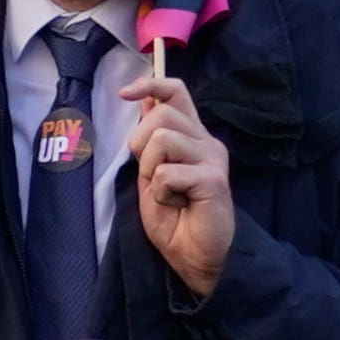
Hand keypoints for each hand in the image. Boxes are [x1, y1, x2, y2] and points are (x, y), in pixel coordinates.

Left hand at [131, 79, 232, 296]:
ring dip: (151, 170)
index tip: (125, 93)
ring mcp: (213, 159)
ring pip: (162, 138)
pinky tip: (177, 204)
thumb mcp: (152, 171)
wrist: (194, 254)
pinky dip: (162, 192)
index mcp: (192, 136)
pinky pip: (167, 172)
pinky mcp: (214, 179)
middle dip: (141, 143)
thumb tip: (143, 99)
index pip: (176, 92)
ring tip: (167, 191)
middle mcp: (207, 142)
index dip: (151, 85)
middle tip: (153, 174)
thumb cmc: (174, 215)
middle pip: (162, 113)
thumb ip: (152, 139)